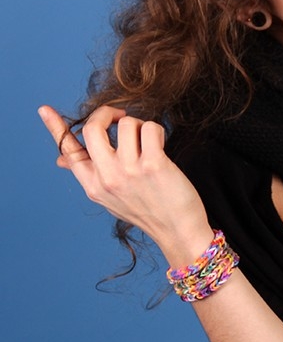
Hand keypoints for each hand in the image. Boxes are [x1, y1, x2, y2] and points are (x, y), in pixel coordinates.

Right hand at [38, 105, 212, 262]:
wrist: (179, 232)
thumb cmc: (148, 211)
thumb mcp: (111, 198)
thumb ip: (90, 175)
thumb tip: (61, 160)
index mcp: (93, 186)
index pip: (69, 152)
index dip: (56, 128)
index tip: (44, 110)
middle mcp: (107, 178)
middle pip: (93, 128)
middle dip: (107, 113)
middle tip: (121, 116)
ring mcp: (129, 171)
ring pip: (126, 124)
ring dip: (139, 125)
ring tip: (148, 142)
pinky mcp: (153, 165)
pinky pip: (150, 128)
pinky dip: (157, 131)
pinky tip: (161, 146)